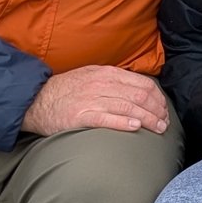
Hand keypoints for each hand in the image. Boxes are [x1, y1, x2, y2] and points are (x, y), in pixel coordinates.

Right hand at [21, 65, 170, 136]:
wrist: (36, 100)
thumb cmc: (66, 91)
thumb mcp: (91, 76)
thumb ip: (114, 81)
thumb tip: (139, 91)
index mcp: (107, 73)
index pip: (143, 83)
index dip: (158, 98)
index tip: (164, 109)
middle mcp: (102, 84)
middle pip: (140, 96)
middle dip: (157, 110)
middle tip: (165, 123)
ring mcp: (91, 99)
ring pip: (128, 107)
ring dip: (148, 119)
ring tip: (158, 129)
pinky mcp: (81, 115)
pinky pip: (107, 118)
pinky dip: (124, 122)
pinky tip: (136, 128)